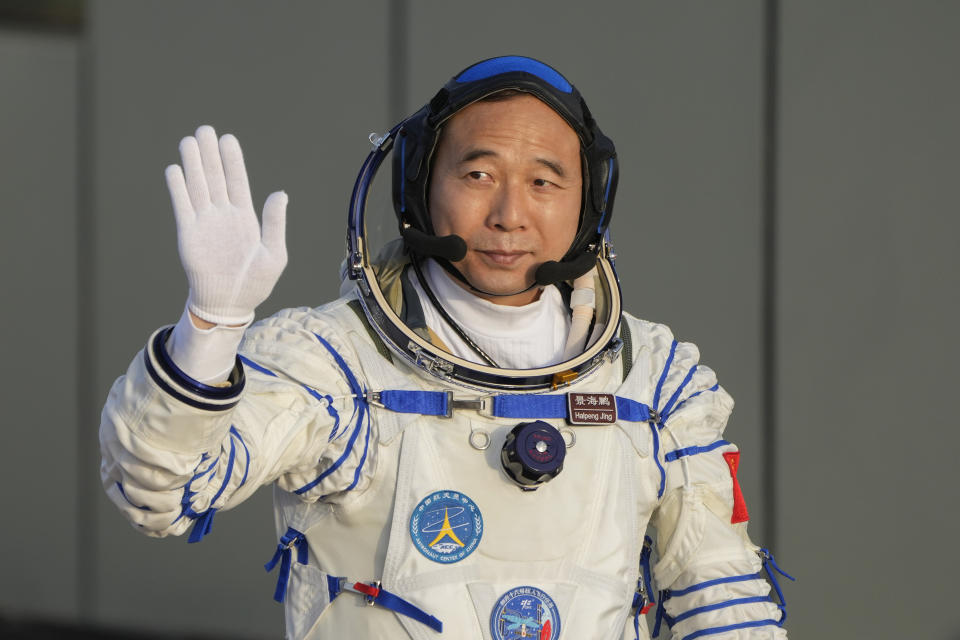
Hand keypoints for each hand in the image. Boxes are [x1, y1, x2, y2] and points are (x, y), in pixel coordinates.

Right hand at [165, 125, 287, 325]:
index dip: (232, 161)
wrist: (230, 304)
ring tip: (189, 141)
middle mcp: (223, 215)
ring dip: (193, 165)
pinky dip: (178, 188)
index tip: (228, 139)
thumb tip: (280, 193)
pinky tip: (175, 170)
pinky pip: (182, 207)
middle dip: (210, 155)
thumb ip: (275, 223)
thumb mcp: (274, 254)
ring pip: (197, 187)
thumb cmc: (255, 282)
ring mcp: (205, 223)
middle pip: (215, 178)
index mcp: (245, 218)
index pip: (237, 182)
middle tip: (205, 130)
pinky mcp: (188, 234)